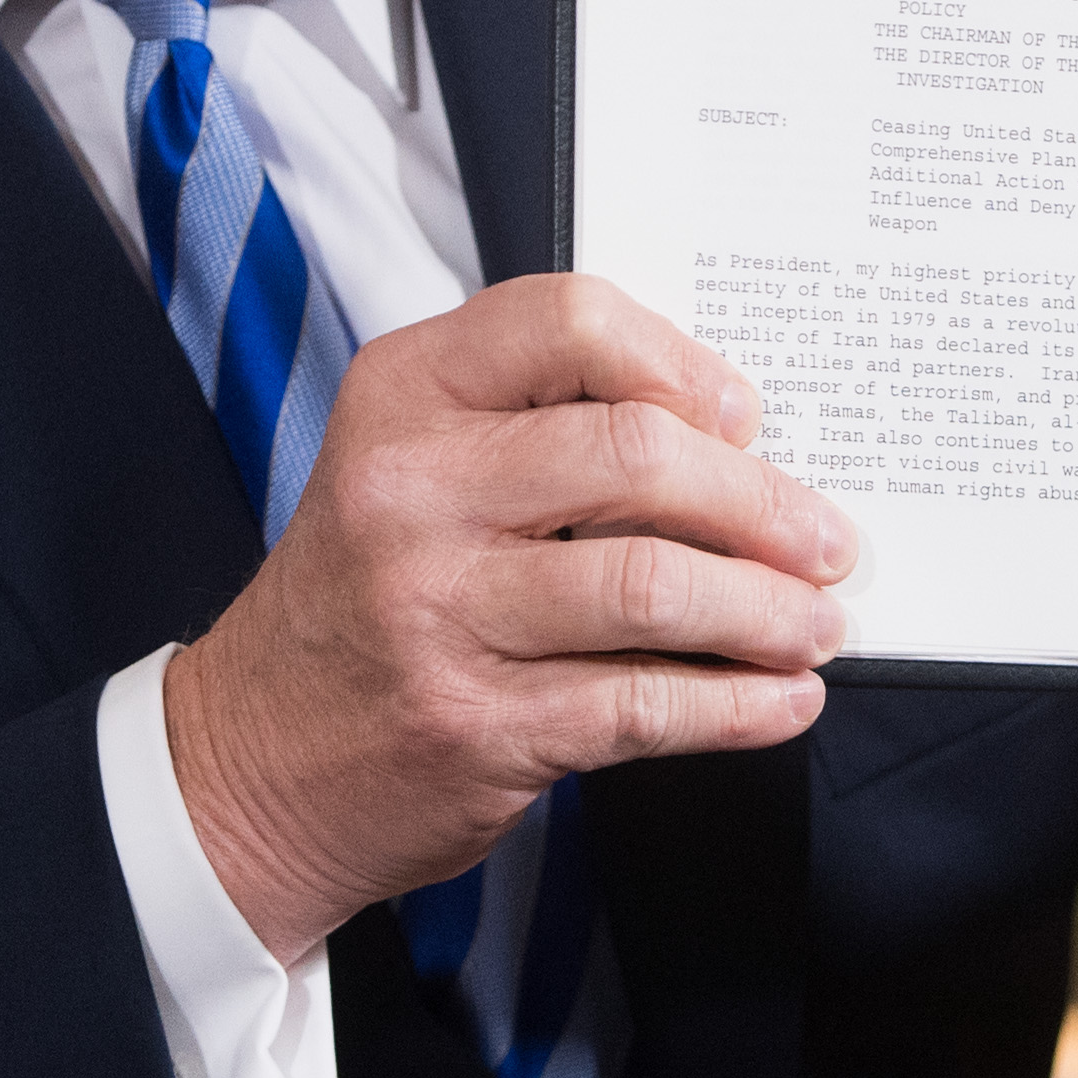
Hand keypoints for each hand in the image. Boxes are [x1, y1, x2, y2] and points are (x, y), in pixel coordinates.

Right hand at [160, 275, 855, 960]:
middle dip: (762, 503)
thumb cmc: (367, 598)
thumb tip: (734, 442)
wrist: (252, 756)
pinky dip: (738, 705)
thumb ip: (543, 427)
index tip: (745, 418)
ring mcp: (437, 610)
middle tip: (825, 539)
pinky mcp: (475, 725)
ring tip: (817, 623)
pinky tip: (779, 699)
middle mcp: (410, 491)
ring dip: (770, 610)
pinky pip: (643, 705)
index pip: (570, 322)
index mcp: (405, 394)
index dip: (683, 363)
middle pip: (635, 454)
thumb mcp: (416, 466)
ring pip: (654, 587)